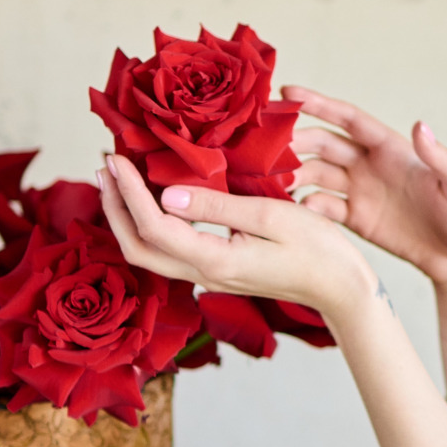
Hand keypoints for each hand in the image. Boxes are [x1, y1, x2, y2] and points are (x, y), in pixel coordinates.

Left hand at [99, 154, 372, 318]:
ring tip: (119, 178)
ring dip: (128, 216)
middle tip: (105, 165)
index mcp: (215, 261)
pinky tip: (156, 198)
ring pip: (150, 252)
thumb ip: (217, 206)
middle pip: (138, 249)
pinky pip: (170, 249)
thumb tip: (168, 194)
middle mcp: (205, 274)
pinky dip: (151, 222)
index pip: (154, 227)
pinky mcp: (219, 270)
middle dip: (114, 207)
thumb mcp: (271, 215)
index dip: (129, 193)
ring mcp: (210, 276)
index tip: (118, 158)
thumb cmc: (317, 248)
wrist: (341, 287)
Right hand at [286, 86, 446, 285]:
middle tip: (266, 149)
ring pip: (316, 173)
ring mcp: (361, 191)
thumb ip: (440, 157)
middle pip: (324, 144)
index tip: (289, 93)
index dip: (320, 104)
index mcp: (392, 148)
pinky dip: (305, 205)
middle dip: (295, 142)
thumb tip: (420, 126)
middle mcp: (371, 164)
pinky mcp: (356, 219)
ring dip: (293, 173)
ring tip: (271, 181)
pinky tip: (293, 209)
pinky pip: (323, 207)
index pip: (349, 119)